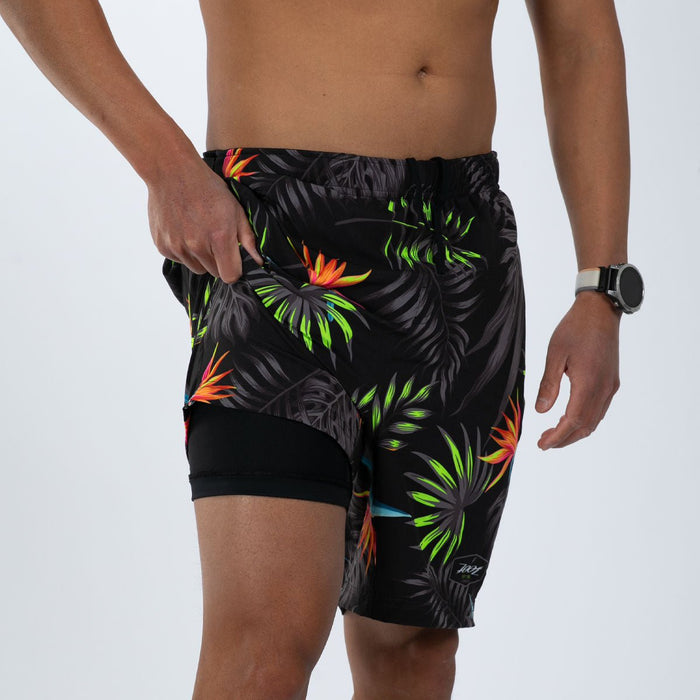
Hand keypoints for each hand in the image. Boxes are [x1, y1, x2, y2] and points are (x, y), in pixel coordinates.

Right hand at [148, 155, 264, 282]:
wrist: (171, 171)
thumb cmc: (207, 188)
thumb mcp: (235, 209)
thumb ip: (247, 238)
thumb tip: (258, 261)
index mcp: (219, 238)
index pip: (230, 276)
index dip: (233, 269)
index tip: (233, 259)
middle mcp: (196, 246)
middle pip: (214, 272)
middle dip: (218, 261)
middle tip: (215, 239)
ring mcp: (177, 247)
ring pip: (196, 268)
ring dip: (200, 257)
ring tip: (199, 232)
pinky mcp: (162, 246)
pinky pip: (179, 260)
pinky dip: (183, 251)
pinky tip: (184, 230)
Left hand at [536, 291, 621, 448]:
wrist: (601, 311)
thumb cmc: (575, 328)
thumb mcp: (555, 354)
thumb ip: (548, 385)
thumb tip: (541, 411)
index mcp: (588, 383)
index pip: (573, 421)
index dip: (557, 437)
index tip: (542, 445)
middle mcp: (603, 389)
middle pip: (585, 426)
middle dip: (565, 439)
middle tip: (544, 443)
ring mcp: (610, 386)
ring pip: (594, 420)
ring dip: (575, 432)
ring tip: (554, 434)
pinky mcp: (612, 382)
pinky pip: (600, 409)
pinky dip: (585, 420)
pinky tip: (570, 419)